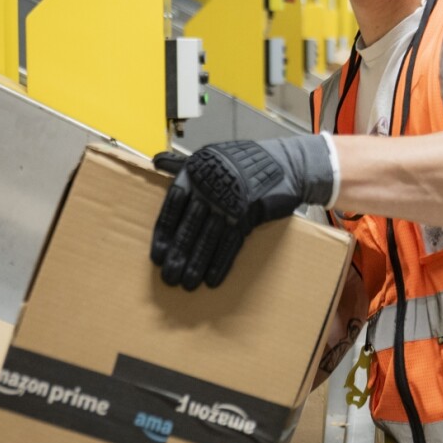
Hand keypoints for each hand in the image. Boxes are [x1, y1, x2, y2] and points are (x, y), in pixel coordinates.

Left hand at [151, 136, 333, 289]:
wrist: (286, 164)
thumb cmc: (242, 163)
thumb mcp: (209, 158)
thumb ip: (180, 164)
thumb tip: (155, 161)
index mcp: (195, 174)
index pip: (172, 208)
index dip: (164, 234)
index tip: (158, 256)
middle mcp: (210, 189)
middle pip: (189, 227)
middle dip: (178, 254)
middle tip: (169, 278)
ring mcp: (230, 202)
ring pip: (209, 238)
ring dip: (197, 263)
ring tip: (188, 284)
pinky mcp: (249, 214)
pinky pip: (232, 242)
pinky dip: (221, 261)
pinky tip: (213, 279)